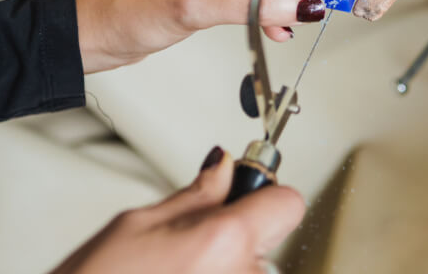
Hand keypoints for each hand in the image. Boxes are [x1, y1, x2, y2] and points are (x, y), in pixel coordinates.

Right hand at [50, 146, 303, 273]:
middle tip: (196, 241)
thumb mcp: (139, 225)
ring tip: (180, 273)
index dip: (267, 195)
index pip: (288, 203)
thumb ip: (196, 195)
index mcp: (226, 241)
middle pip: (270, 239)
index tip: (249, 194)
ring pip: (253, 270)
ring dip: (228, 266)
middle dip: (241, 233)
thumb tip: (224, 166)